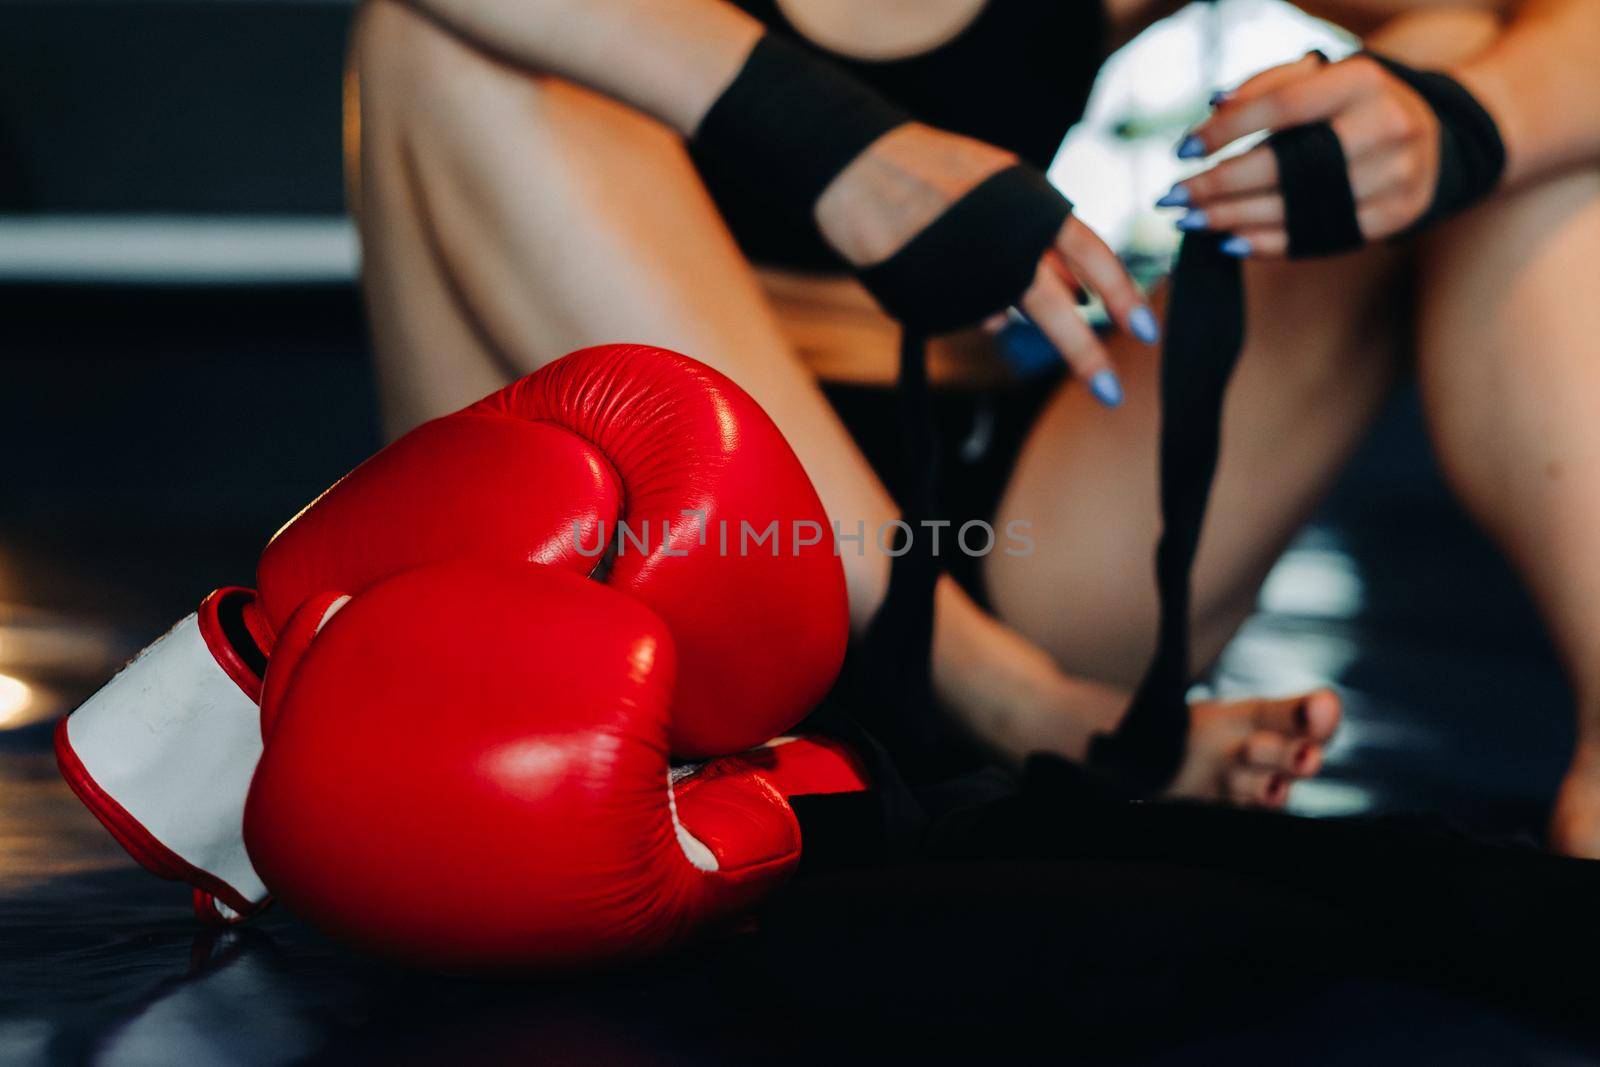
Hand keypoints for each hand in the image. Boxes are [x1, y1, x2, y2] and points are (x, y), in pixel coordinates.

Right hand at [817, 123, 1160, 404]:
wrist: (860, 170)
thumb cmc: (934, 172)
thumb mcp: (1001, 188)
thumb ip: (1039, 237)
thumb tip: (1073, 296)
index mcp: (1033, 208)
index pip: (1094, 257)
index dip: (1124, 297)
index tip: (1148, 331)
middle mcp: (1007, 247)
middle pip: (1059, 311)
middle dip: (1086, 356)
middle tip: (1111, 392)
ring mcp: (970, 278)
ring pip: (1006, 313)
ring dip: (1000, 300)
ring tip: (964, 258)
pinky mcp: (936, 304)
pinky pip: (967, 315)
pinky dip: (964, 300)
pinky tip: (938, 266)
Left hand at [1161, 52, 1445, 258]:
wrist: (1434, 136)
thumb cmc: (1353, 105)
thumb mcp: (1321, 79)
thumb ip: (1267, 87)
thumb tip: (1212, 108)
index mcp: (1362, 81)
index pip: (1281, 107)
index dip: (1226, 131)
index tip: (1182, 150)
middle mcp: (1386, 126)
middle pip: (1285, 166)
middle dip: (1218, 186)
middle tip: (1172, 199)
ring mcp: (1396, 175)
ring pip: (1298, 209)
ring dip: (1233, 219)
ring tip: (1191, 222)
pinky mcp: (1396, 215)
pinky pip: (1319, 238)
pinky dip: (1267, 244)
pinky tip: (1229, 242)